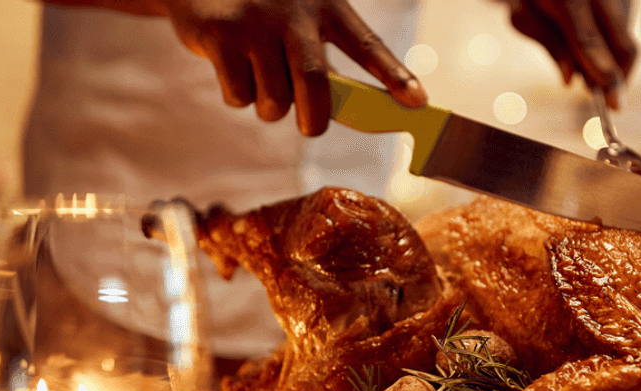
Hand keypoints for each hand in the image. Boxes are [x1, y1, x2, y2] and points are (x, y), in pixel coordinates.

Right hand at [162, 0, 426, 135]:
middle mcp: (294, 12)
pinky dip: (237, 97)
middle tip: (311, 127)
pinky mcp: (221, 35)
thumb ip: (322, 61)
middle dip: (315, 120)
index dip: (395, 76)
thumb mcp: (301, 20)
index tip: (419, 102)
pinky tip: (231, 68)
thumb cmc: (261, 10)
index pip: (368, 46)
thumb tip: (347, 113)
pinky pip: (239, 95)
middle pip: (316, 84)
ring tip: (260, 82)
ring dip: (269, 107)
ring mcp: (256, 23)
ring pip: (274, 100)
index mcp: (325, 7)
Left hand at [506, 0, 637, 105]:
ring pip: (627, 37)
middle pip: (623, 44)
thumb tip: (570, 80)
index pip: (586, 41)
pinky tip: (596, 46)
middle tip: (612, 102)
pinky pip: (626, 25)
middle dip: (621, 78)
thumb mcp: (525, 16)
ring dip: (615, 61)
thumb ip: (551, 45)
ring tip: (591, 67)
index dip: (603, 74)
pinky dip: (614, 44)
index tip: (613, 104)